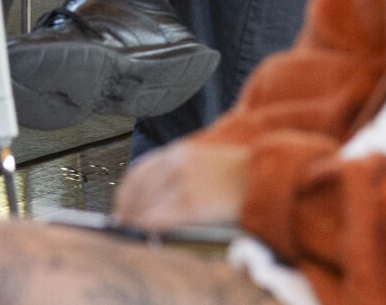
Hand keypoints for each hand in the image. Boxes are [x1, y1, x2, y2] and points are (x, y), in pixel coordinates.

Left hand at [114, 141, 249, 232]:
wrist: (263, 175)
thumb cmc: (236, 171)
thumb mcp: (202, 158)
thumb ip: (177, 169)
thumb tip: (154, 192)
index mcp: (178, 152)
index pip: (138, 171)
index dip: (125, 191)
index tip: (122, 205)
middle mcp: (176, 164)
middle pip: (137, 189)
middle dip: (127, 208)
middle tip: (123, 223)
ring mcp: (183, 183)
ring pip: (144, 204)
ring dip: (135, 220)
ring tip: (134, 230)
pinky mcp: (192, 204)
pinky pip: (159, 218)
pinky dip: (148, 227)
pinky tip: (147, 233)